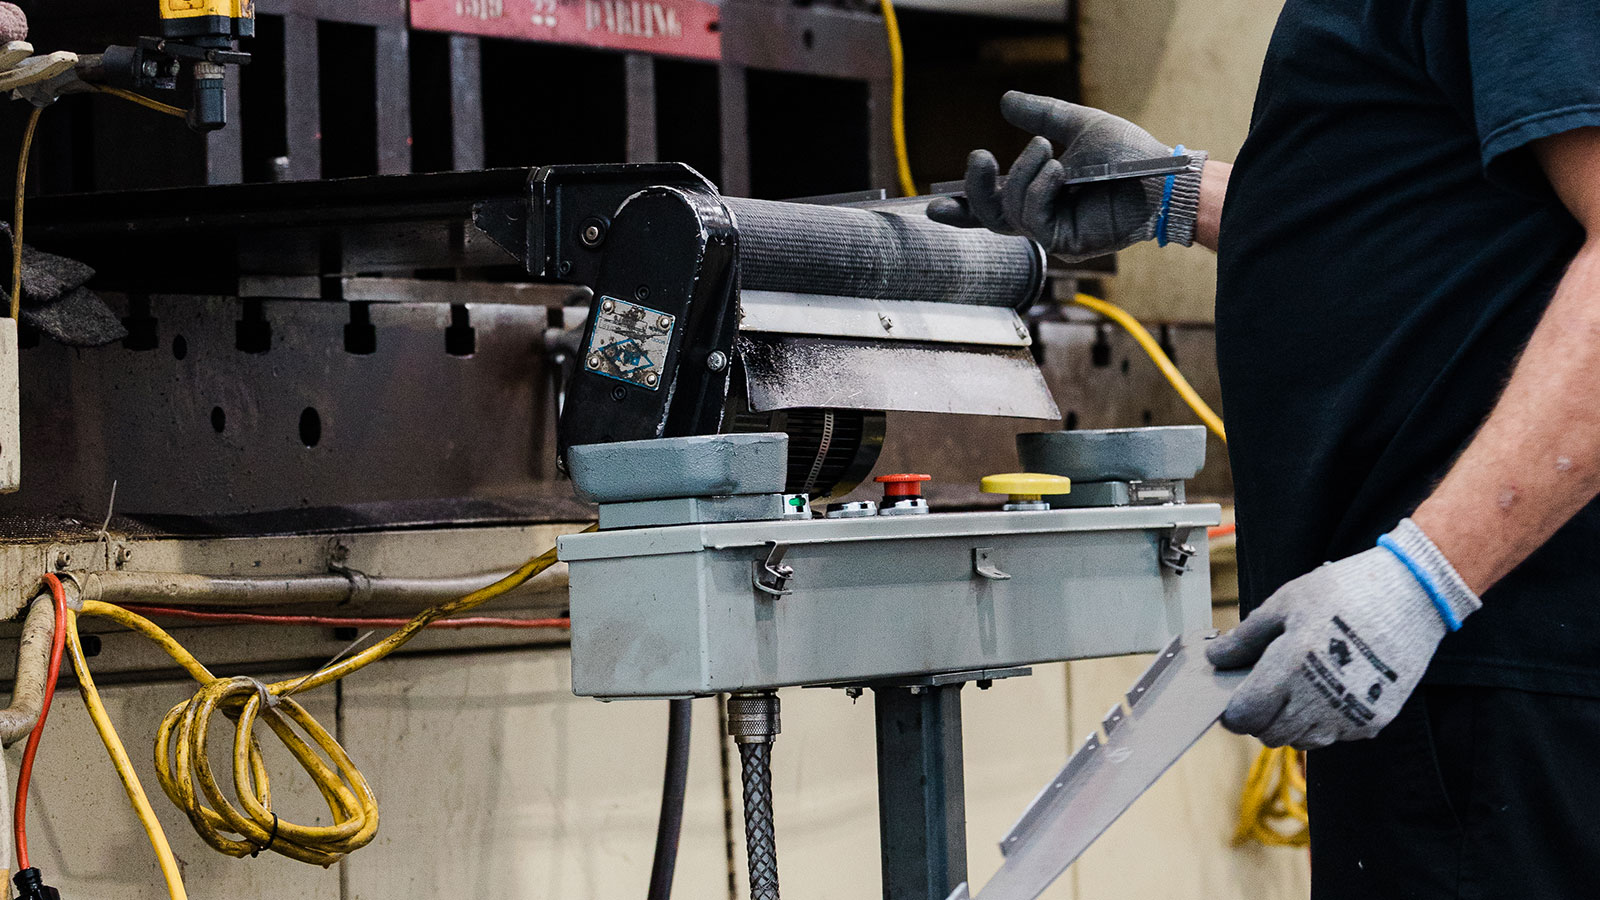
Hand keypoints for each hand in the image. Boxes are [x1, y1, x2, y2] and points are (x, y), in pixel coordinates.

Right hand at [926, 92, 1206, 260]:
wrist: (1162, 175)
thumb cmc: (1128, 154)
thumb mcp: (1077, 125)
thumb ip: (1040, 115)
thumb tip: (1005, 101)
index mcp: (1040, 194)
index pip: (993, 206)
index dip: (962, 208)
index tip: (934, 205)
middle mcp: (1043, 217)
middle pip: (990, 216)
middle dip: (976, 190)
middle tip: (980, 157)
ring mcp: (1054, 233)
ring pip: (1011, 213)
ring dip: (1022, 176)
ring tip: (1047, 150)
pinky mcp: (1068, 243)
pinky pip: (1034, 220)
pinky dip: (1039, 190)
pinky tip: (1057, 170)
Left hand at [1205, 519, 1481, 749]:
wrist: (1411, 595)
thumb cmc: (1345, 592)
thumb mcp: (1286, 603)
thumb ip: (1247, 637)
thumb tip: (1217, 657)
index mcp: (1290, 668)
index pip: (1245, 717)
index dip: (1233, 712)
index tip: (1232, 700)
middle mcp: (1318, 700)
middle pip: (1270, 735)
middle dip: (1260, 718)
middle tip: (1264, 690)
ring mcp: (1349, 715)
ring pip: (1303, 741)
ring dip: (1291, 723)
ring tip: (1298, 687)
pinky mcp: (1374, 721)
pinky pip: (1336, 736)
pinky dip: (1325, 722)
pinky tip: (1329, 690)